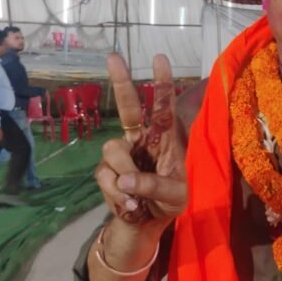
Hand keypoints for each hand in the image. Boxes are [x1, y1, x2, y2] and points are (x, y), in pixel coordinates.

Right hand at [94, 54, 186, 227]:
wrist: (147, 223)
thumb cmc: (170, 201)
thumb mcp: (175, 197)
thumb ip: (155, 187)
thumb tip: (126, 181)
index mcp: (164, 138)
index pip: (164, 107)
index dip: (162, 83)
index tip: (159, 58)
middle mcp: (140, 139)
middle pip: (128, 107)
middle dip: (120, 81)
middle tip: (113, 57)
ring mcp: (121, 153)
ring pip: (113, 150)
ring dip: (126, 175)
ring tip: (138, 199)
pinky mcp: (105, 172)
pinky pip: (105, 177)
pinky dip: (117, 195)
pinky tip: (130, 206)